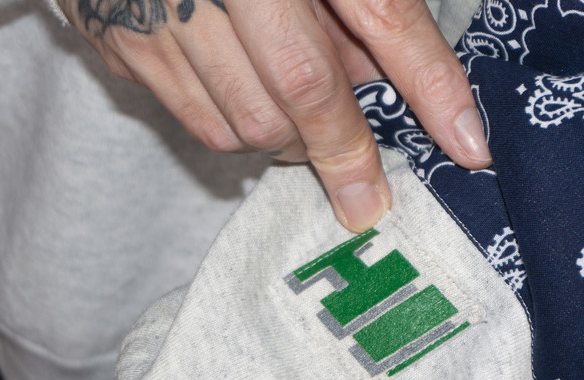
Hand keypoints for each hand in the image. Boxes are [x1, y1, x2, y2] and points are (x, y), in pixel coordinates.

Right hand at [59, 0, 490, 231]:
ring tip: (288, 95)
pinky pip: (196, 122)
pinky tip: (243, 90)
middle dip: (342, 143)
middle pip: (300, 93)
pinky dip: (239, 127)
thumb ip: (358, 12)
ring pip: (245, 127)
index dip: (429, 85)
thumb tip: (377, 83)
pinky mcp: (113, 45)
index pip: (378, 18)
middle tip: (357, 159)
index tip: (470, 149)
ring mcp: (148, 18)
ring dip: (290, 134)